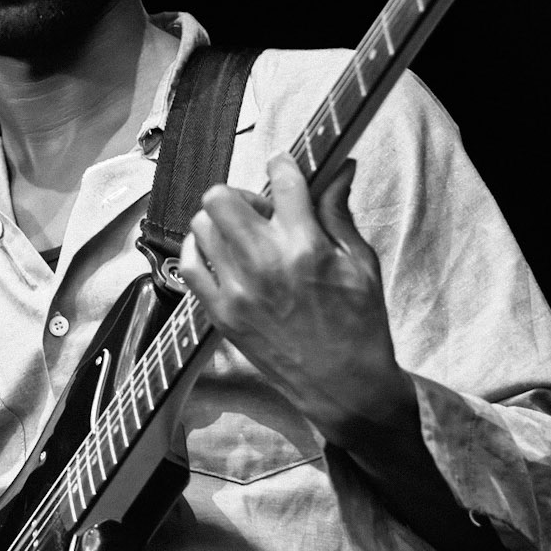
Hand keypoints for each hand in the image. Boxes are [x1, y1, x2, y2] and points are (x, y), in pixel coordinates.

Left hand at [178, 151, 410, 448]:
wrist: (342, 387)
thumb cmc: (360, 324)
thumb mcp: (361, 263)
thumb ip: (338, 213)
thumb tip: (339, 167)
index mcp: (306, 246)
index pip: (282, 179)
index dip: (283, 164)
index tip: (285, 167)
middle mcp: (265, 263)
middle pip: (222, 197)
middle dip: (243, 194)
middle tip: (262, 211)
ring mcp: (237, 290)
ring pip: (201, 225)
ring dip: (221, 222)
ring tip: (243, 237)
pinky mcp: (221, 314)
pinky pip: (189, 265)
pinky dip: (200, 252)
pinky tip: (222, 256)